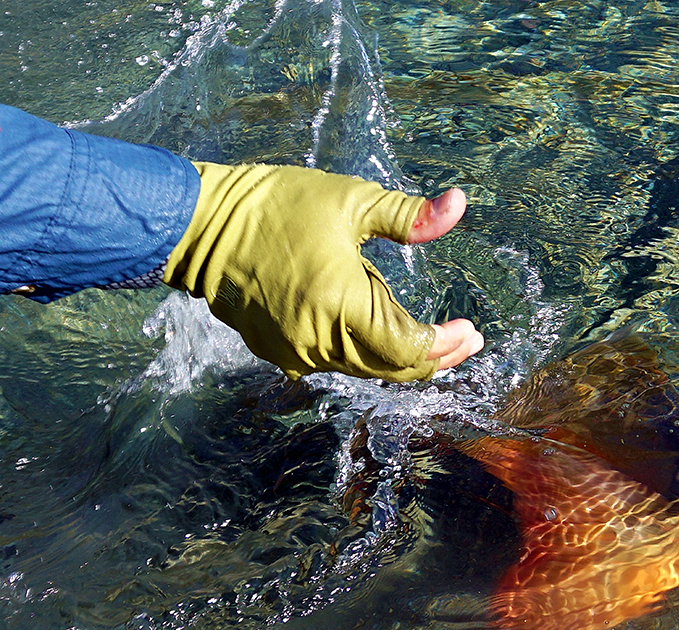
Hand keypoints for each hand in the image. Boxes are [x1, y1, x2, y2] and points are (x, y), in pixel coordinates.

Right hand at [162, 162, 481, 380]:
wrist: (198, 226)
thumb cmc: (275, 206)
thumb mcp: (350, 200)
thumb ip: (410, 215)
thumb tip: (459, 205)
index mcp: (340, 304)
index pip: (409, 348)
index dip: (445, 344)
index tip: (471, 331)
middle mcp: (319, 340)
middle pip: (392, 367)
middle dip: (435, 356)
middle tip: (466, 340)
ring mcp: (296, 351)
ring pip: (366, 369)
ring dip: (402, 357)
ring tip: (435, 338)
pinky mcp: (280, 351)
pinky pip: (337, 362)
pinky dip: (367, 353)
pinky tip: (384, 333)